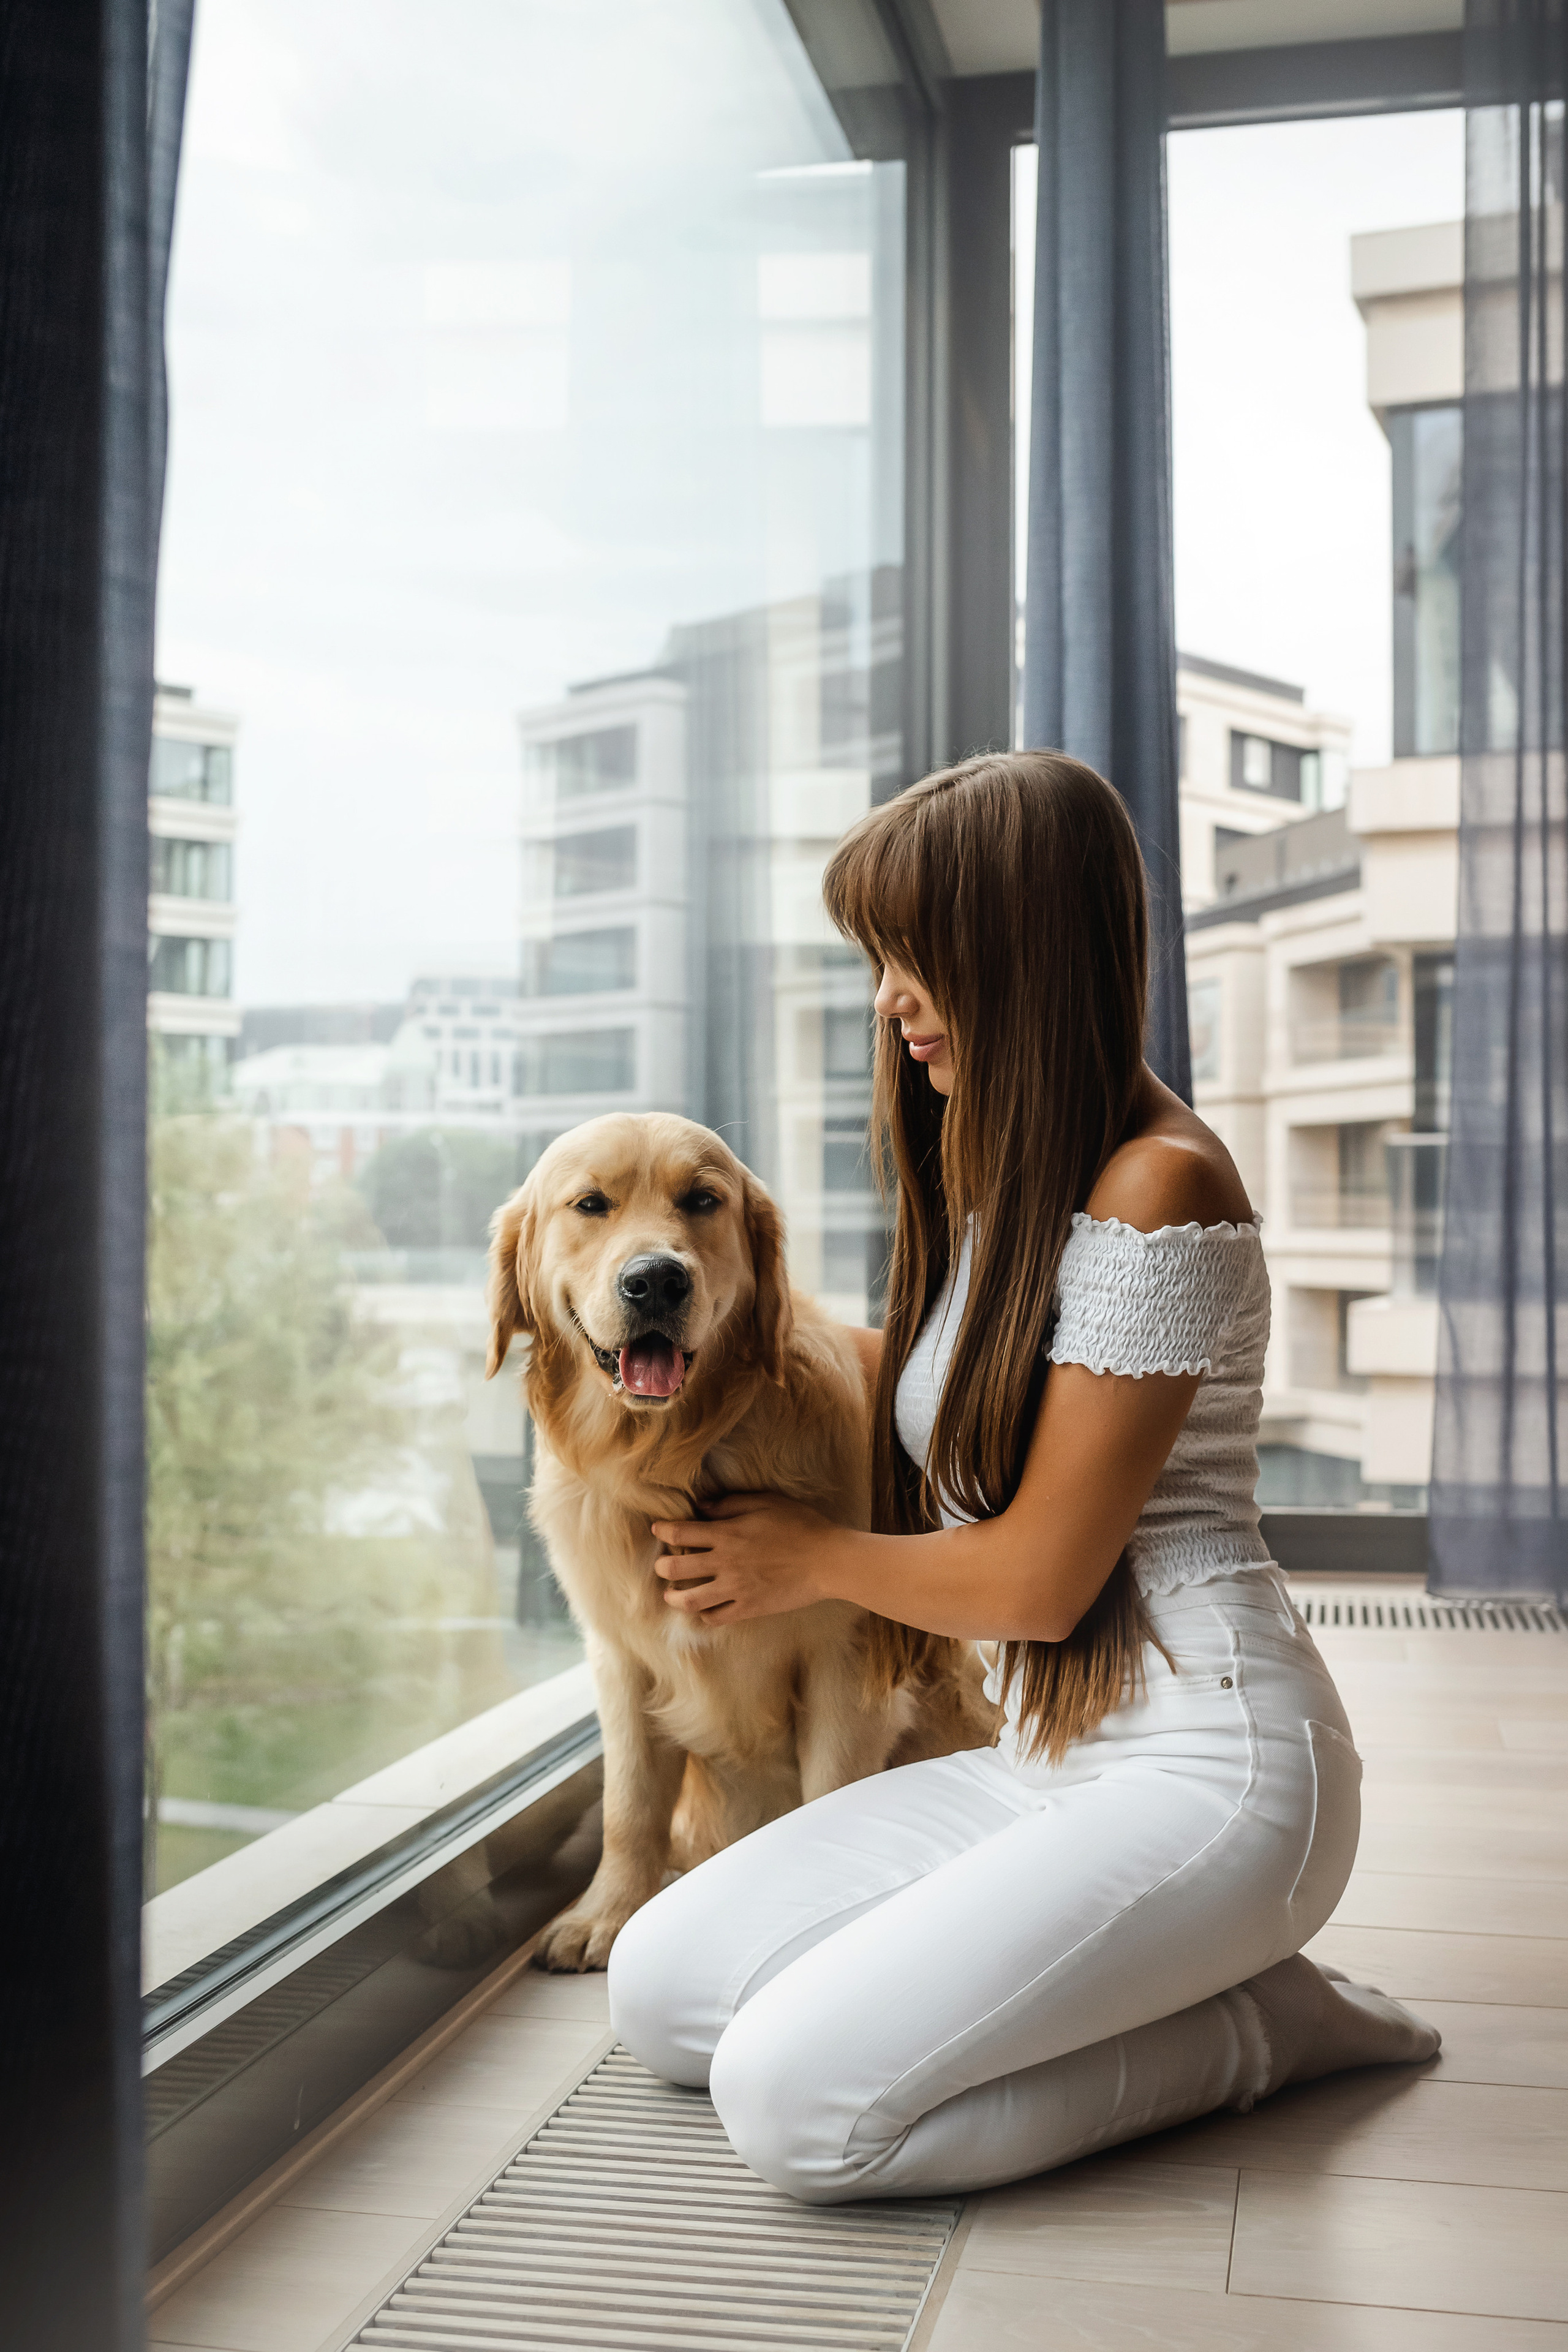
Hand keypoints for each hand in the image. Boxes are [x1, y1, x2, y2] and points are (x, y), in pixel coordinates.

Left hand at [649, 1492, 837, 1623]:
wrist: (827, 1561)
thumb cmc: (800, 1525)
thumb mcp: (766, 1502)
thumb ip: (730, 1504)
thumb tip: (701, 1506)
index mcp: (727, 1535)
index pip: (681, 1533)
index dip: (663, 1530)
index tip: (658, 1529)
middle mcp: (725, 1563)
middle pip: (676, 1569)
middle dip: (662, 1566)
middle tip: (663, 1564)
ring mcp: (736, 1589)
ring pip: (690, 1600)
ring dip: (674, 1597)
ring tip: (671, 1594)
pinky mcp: (749, 1608)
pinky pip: (716, 1617)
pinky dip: (704, 1615)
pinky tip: (703, 1609)